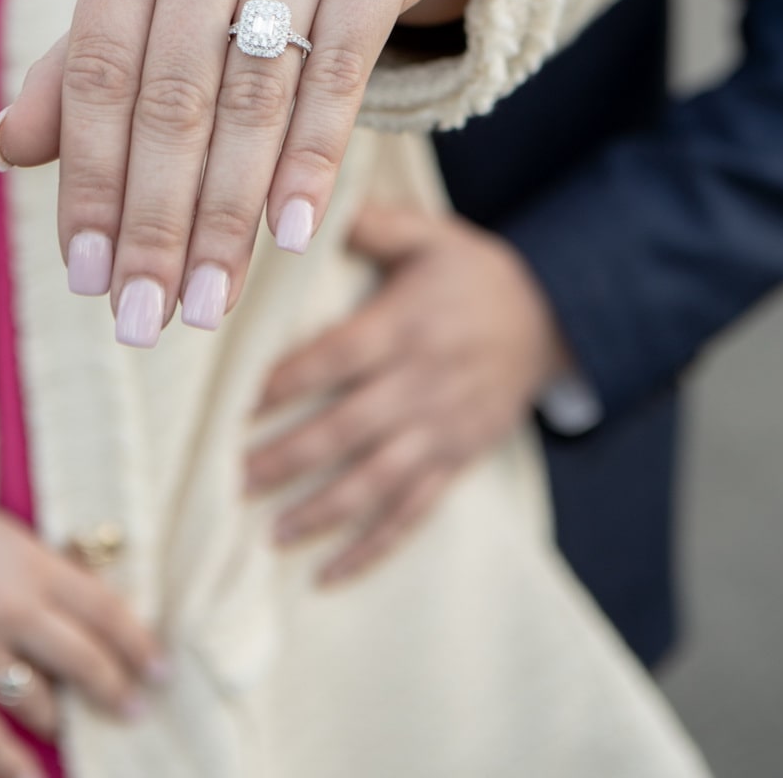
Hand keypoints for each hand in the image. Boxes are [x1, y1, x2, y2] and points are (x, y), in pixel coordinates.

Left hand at [0, 0, 473, 348]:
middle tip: (144, 318)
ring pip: (255, 98)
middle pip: (174, 97)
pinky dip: (311, 164)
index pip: (100, 72)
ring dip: (228, 217)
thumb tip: (3, 149)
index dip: (87, 179)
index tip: (85, 276)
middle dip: (156, 222)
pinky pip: (338, 76)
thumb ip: (82, 69)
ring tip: (207, 303)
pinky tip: (287, 237)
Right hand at [0, 472, 166, 777]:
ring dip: (58, 719)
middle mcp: (8, 607)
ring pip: (37, 701)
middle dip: (114, 690)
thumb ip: (37, 569)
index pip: (104, 609)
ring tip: (67, 727)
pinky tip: (32, 777)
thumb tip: (81, 603)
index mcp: (29, 562)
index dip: (139, 644)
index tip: (160, 669)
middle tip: (133, 709)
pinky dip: (11, 764)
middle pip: (82, 660)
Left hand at [245, 203, 570, 584]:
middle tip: (228, 478)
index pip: (338, 357)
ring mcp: (443, 429)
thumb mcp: (430, 234)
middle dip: (286, 457)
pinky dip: (372, 548)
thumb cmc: (472, 273)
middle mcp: (424, 383)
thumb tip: (306, 207)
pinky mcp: (457, 461)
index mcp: (408, 326)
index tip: (234, 402)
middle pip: (347, 428)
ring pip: (376, 481)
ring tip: (267, 533)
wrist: (554, 318)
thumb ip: (371, 223)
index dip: (286, 381)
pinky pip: (413, 512)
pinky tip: (327, 575)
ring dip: (320, 511)